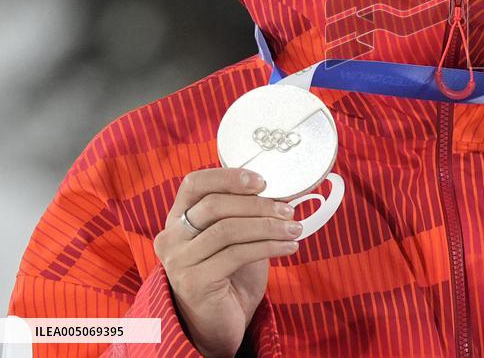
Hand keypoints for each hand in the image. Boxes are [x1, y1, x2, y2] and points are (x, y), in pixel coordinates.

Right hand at [152, 168, 302, 357]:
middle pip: (214, 205)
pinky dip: (268, 246)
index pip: (194, 183)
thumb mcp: (235, 236)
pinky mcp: (193, 282)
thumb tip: (280, 192)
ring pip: (227, 229)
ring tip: (294, 229)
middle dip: (258, 205)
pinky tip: (288, 247)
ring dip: (268, 226)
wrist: (218, 323)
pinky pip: (236, 254)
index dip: (228, 177)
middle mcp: (171, 237)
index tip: (262, 182)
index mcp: (177, 218)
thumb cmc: (229, 274)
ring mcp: (179, 260)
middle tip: (288, 210)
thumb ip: (243, 213)